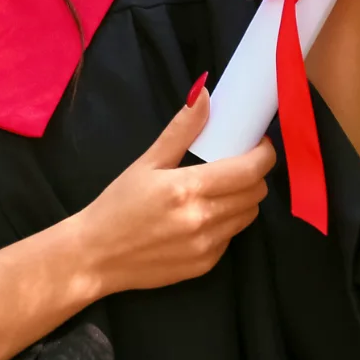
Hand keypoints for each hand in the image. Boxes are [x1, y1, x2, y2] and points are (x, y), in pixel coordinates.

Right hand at [76, 88, 275, 297]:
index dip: (263, 154)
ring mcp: (206, 246)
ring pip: (248, 216)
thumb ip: (181, 130)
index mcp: (189, 188)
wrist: (95, 256)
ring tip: (219, 190)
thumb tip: (203, 94)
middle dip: (253, 175)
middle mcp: (203, 219)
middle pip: (256, 193)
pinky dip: (225, 223)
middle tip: (236, 165)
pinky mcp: (205, 265)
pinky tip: (202, 217)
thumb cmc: (117, 206)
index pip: (250, 170)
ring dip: (242, 199)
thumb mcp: (146, 163)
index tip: (258, 144)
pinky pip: (231, 237)